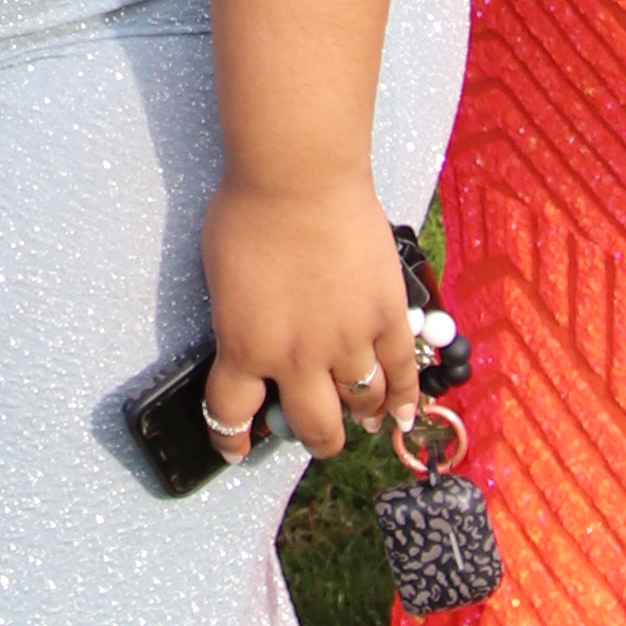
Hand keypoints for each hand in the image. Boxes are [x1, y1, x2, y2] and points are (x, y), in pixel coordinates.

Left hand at [200, 170, 418, 463]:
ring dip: (360, 415)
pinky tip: (402, 413)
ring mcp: (349, 341)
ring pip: (361, 403)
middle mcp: (297, 359)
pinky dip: (404, 397)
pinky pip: (403, 371)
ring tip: (361, 418)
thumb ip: (238, 321)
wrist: (298, 177)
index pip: (231, 416)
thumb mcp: (221, 280)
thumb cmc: (248, 213)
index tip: (236, 447)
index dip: (231, 440)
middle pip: (313, 426)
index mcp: (244, 349)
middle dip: (315, 439)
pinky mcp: (387, 317)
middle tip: (317, 435)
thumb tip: (252, 338)